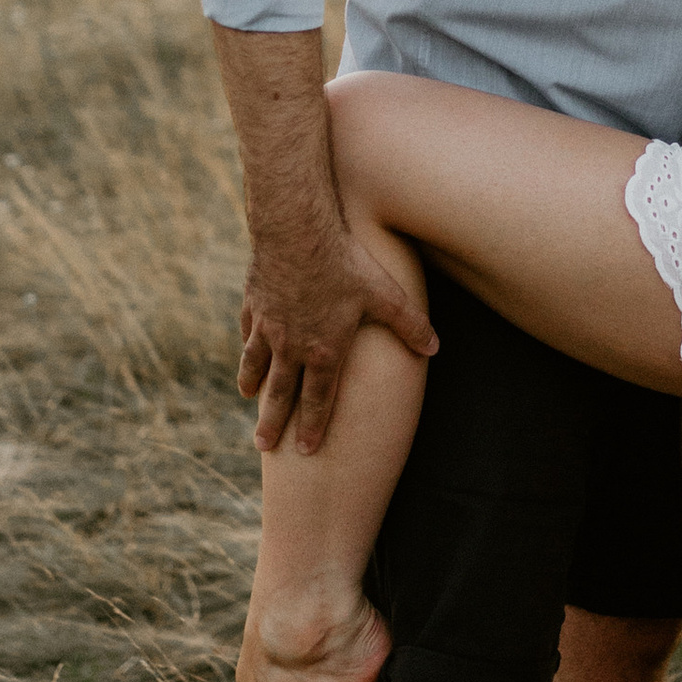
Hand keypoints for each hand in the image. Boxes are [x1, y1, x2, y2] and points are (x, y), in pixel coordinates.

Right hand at [237, 219, 435, 454]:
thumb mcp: (385, 294)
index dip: (313, 426)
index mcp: (324, 351)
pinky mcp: (254, 305)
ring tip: (248, 398)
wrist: (297, 231)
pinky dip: (247, 346)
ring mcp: (269, 327)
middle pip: (281, 394)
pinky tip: (247, 350)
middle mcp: (292, 346)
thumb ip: (409, 324)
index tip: (306, 449)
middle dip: (272, 423)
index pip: (319, 400)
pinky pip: (248, 333)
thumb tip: (434, 347)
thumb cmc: (345, 263)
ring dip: (253, 385)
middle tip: (264, 446)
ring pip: (257, 365)